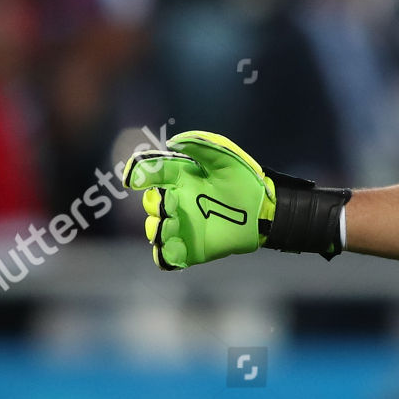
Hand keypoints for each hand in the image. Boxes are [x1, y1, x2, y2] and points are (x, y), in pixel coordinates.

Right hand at [124, 131, 274, 269]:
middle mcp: (176, 201)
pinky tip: (172, 247)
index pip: (151, 173)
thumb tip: (173, 142)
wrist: (265, 210)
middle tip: (168, 202)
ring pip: (154, 229)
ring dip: (157, 228)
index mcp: (179, 177)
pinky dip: (164, 254)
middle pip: (149, 203)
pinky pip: (167, 255)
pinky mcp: (190, 248)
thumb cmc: (245, 180)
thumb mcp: (225, 157)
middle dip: (153, 203)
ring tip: (170, 224)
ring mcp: (181, 225)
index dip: (138, 173)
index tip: (133, 178)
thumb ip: (201, 145)